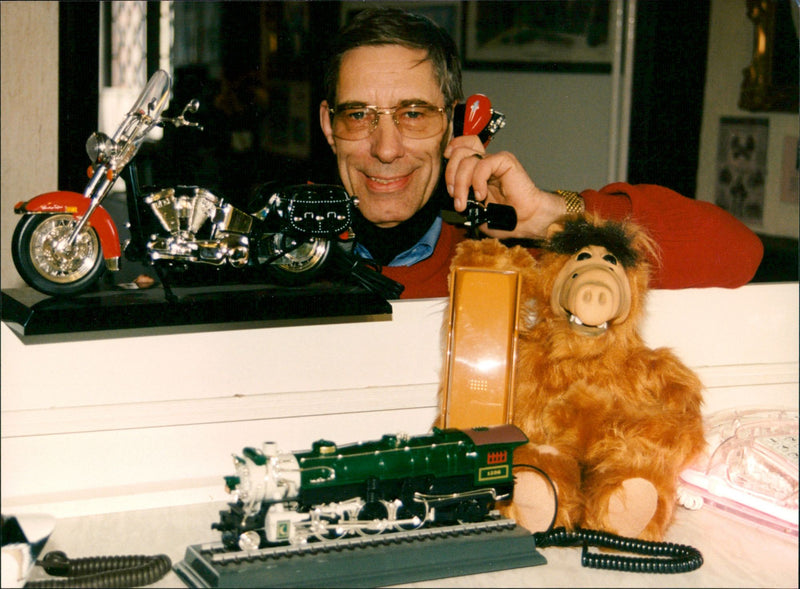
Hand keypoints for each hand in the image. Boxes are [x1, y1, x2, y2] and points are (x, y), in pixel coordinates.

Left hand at [443, 135, 566, 238]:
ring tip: (466, 202)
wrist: (523, 221)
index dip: (451, 152)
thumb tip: (448, 191)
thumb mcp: (472, 208)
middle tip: (455, 196)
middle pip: (458, 152)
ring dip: (461, 184)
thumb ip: (460, 195)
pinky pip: (483, 164)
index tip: (447, 170)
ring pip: (467, 159)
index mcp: (476, 169)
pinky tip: (482, 195)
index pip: (460, 147)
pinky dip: (477, 181)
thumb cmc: (502, 217)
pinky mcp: (505, 161)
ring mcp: (494, 161)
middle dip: (450, 176)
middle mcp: (485, 162)